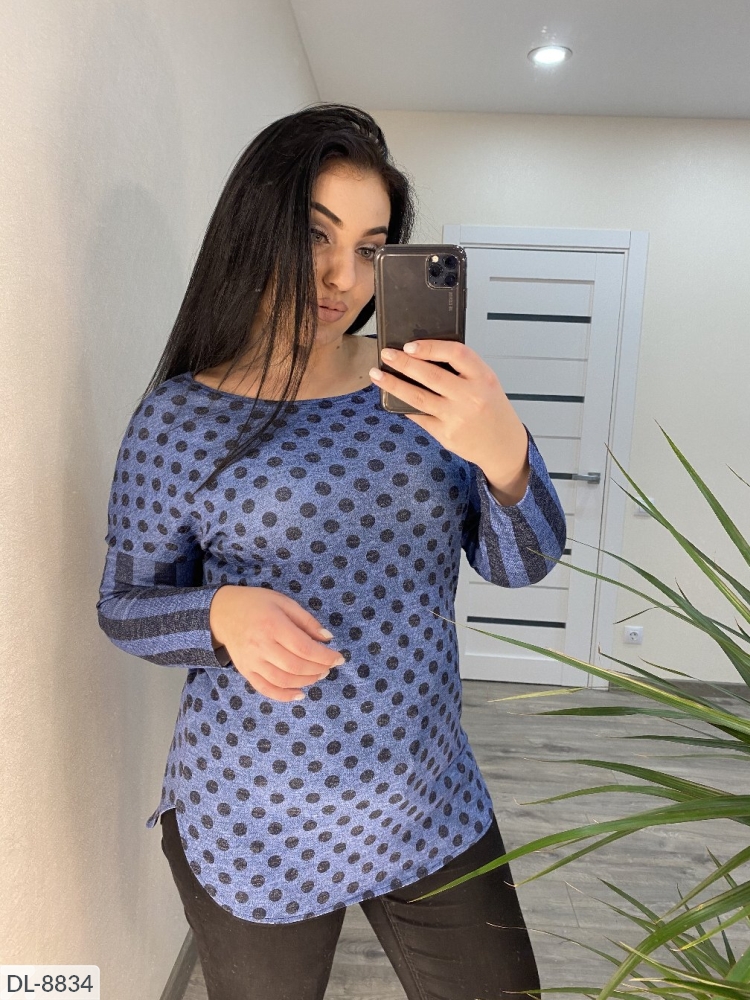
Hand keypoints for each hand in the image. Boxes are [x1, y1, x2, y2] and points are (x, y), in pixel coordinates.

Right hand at [209, 586, 344, 701]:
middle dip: (318, 669)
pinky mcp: (246, 671)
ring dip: (305, 681)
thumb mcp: (283, 602)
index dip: (325, 656)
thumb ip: (306, 620)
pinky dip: (284, 696)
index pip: (303, 647)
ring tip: (318, 675)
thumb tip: (327, 638)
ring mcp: (251, 661)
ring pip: (282, 680)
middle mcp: (261, 645)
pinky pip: (265, 689)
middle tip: (329, 666)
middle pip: (295, 666)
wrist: (222, 612)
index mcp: (272, 625)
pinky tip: (299, 694)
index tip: (339, 658)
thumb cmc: (256, 603)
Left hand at [369, 340, 528, 485]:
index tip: (410, 344)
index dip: (430, 347)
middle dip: (404, 363)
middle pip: (431, 376)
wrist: (503, 446)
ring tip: (377, 374)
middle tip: (386, 354)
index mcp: (483, 377)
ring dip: (394, 385)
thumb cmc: (492, 410)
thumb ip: (462, 370)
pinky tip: (392, 397)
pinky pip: (419, 417)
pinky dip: (404, 405)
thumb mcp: (487, 382)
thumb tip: (422, 355)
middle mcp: (471, 397)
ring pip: (418, 398)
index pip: (456, 353)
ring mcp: (457, 418)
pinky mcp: (446, 435)